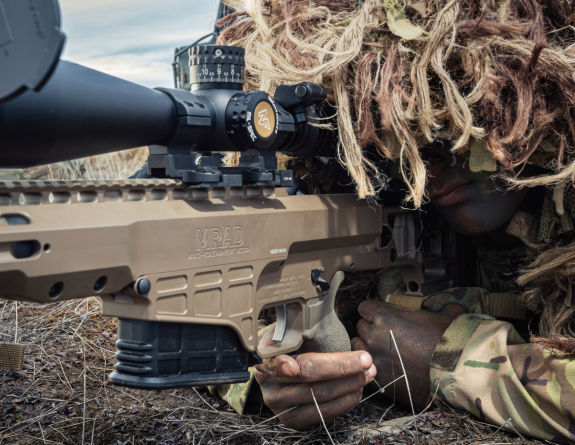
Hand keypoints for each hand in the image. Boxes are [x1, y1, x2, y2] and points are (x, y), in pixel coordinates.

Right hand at [253, 326, 376, 430]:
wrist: (271, 372)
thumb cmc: (283, 347)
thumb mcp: (283, 334)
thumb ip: (295, 330)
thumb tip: (320, 317)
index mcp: (266, 363)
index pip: (298, 364)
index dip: (330, 364)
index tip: (355, 359)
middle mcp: (271, 389)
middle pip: (314, 383)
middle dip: (346, 371)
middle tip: (366, 361)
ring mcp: (281, 408)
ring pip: (322, 400)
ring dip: (350, 387)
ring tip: (367, 373)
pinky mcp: (293, 421)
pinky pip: (324, 414)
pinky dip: (345, 401)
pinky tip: (356, 389)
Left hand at [352, 300, 463, 408]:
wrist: (453, 373)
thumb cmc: (448, 343)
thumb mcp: (445, 316)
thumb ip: (442, 308)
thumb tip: (452, 308)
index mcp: (386, 317)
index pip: (364, 307)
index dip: (371, 310)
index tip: (377, 314)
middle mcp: (375, 335)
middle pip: (360, 326)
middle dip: (369, 328)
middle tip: (382, 333)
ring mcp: (374, 357)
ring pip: (357, 346)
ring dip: (365, 346)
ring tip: (379, 349)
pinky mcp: (378, 377)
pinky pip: (363, 367)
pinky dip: (370, 365)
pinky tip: (383, 365)